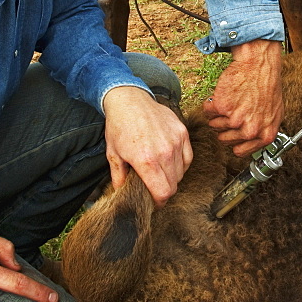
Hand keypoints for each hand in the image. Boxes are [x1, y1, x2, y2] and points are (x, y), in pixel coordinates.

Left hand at [103, 86, 192, 204]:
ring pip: (181, 172)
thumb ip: (119, 178)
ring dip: (172, 177)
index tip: (154, 201)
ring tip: (159, 171)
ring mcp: (176, 141)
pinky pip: (188, 158)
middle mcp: (164, 152)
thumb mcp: (113, 154)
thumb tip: (121, 194)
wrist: (130, 100)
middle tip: (154, 186)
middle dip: (164, 190)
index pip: (163, 193)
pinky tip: (169, 161)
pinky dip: (181, 164)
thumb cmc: (119, 126)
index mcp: (146, 161)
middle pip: (174, 185)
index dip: (159, 202)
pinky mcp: (182, 133)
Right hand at [203, 39, 282, 155]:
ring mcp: (235, 119)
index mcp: (265, 135)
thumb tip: (252, 143)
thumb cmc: (268, 85)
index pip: (240, 151)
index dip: (234, 140)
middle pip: (224, 139)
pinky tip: (225, 93)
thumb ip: (263, 131)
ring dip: (218, 114)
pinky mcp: (222, 107)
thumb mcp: (274, 114)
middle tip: (233, 111)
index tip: (232, 132)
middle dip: (225, 126)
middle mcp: (250, 130)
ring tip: (231, 100)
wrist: (259, 64)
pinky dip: (211, 103)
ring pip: (214, 125)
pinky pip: (207, 111)